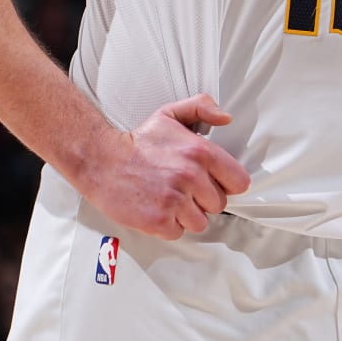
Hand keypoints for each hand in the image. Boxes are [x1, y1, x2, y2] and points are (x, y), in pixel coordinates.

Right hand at [81, 94, 251, 240]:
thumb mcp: (170, 114)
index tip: (214, 182)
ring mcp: (175, 201)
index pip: (239, 181)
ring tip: (169, 198)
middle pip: (219, 204)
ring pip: (200, 222)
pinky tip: (158, 208)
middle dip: (203, 199)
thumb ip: (201, 108)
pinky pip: (179, 232)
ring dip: (187, 215)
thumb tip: (225, 118)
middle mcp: (190, 177)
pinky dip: (168, 225)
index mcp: (200, 152)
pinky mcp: (160, 221)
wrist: (102, 161)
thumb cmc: (137, 143)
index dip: (226, 183)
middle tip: (183, 188)